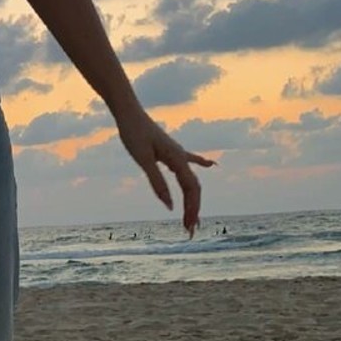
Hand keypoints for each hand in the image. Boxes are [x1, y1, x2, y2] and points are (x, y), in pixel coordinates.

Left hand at [116, 109, 215, 235]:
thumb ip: (157, 182)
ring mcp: (177, 152)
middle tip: (189, 230)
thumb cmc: (133, 133)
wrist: (128, 111)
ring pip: (191, 179)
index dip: (192, 209)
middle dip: (194, 209)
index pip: (191, 190)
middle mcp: (181, 156)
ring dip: (193, 199)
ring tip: (193, 217)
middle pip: (194, 188)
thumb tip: (169, 206)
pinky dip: (202, 164)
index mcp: (177, 159)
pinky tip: (212, 165)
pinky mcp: (169, 149)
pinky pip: (190, 160)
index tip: (189, 226)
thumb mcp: (143, 159)